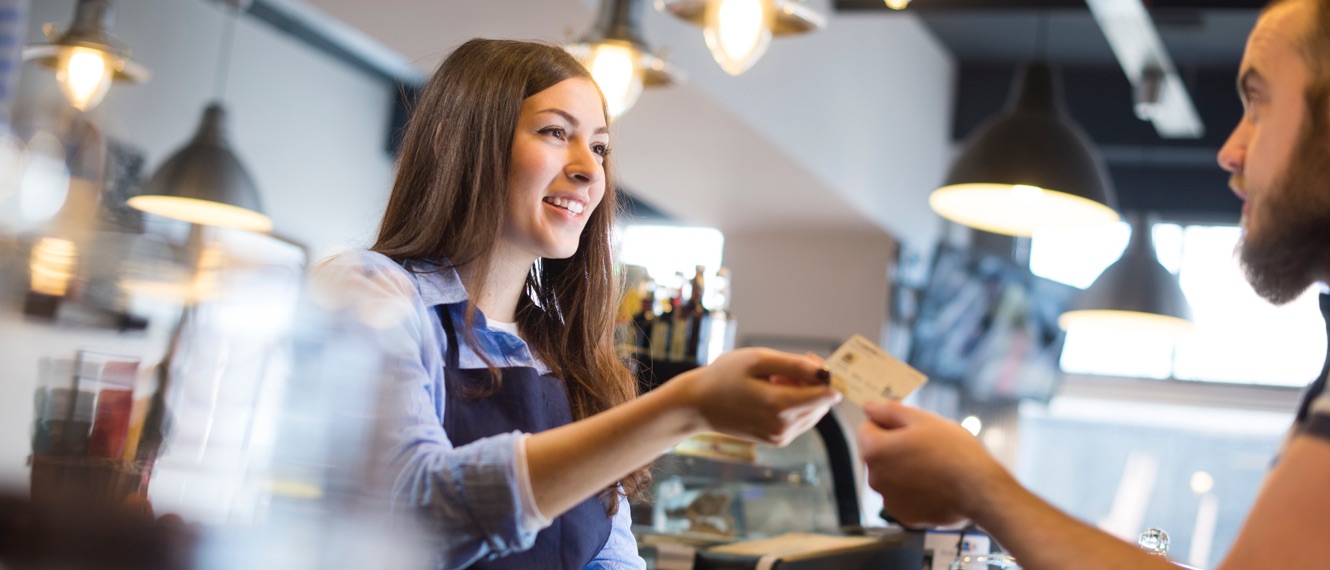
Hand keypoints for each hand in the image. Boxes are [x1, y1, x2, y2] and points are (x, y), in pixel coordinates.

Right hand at [670, 347, 839, 445]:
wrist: (697, 405)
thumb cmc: (724, 376)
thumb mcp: (758, 359)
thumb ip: (794, 364)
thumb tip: (825, 372)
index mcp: (780, 406)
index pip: (827, 395)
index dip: (825, 374)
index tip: (808, 358)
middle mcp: (784, 427)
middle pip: (822, 404)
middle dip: (813, 383)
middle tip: (786, 366)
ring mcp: (780, 437)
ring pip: (813, 412)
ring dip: (804, 394)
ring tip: (775, 379)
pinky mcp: (776, 440)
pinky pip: (800, 420)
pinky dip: (794, 405)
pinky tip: (772, 392)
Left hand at [857, 400, 1009, 527]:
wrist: (980, 490)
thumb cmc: (953, 451)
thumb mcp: (922, 420)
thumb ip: (890, 411)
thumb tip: (869, 407)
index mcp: (875, 451)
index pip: (866, 428)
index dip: (886, 422)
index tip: (908, 426)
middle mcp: (875, 478)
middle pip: (878, 454)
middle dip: (894, 446)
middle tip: (925, 444)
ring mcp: (889, 500)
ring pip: (890, 475)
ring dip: (903, 468)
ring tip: (933, 465)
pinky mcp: (905, 515)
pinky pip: (903, 496)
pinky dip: (913, 490)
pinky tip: (935, 485)